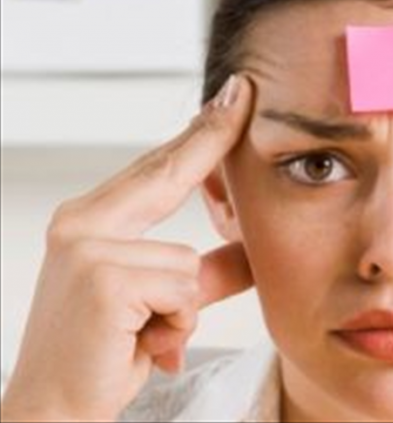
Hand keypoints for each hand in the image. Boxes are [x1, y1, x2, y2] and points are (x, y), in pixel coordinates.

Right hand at [0, 75, 255, 421]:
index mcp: (89, 221)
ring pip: (188, 262)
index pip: (156, 169)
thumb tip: (249, 250)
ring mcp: (89, 248)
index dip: (198, 135)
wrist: (55, 411)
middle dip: (211, 136)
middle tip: (241, 91)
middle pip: (167, 172)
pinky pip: (184, 292)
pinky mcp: (104, 278)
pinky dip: (177, 326)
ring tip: (145, 333)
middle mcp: (82, 224)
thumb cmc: (103, 352)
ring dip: (182, 309)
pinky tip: (141, 344)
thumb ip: (203, 272)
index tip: (228, 101)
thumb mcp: (160, 303)